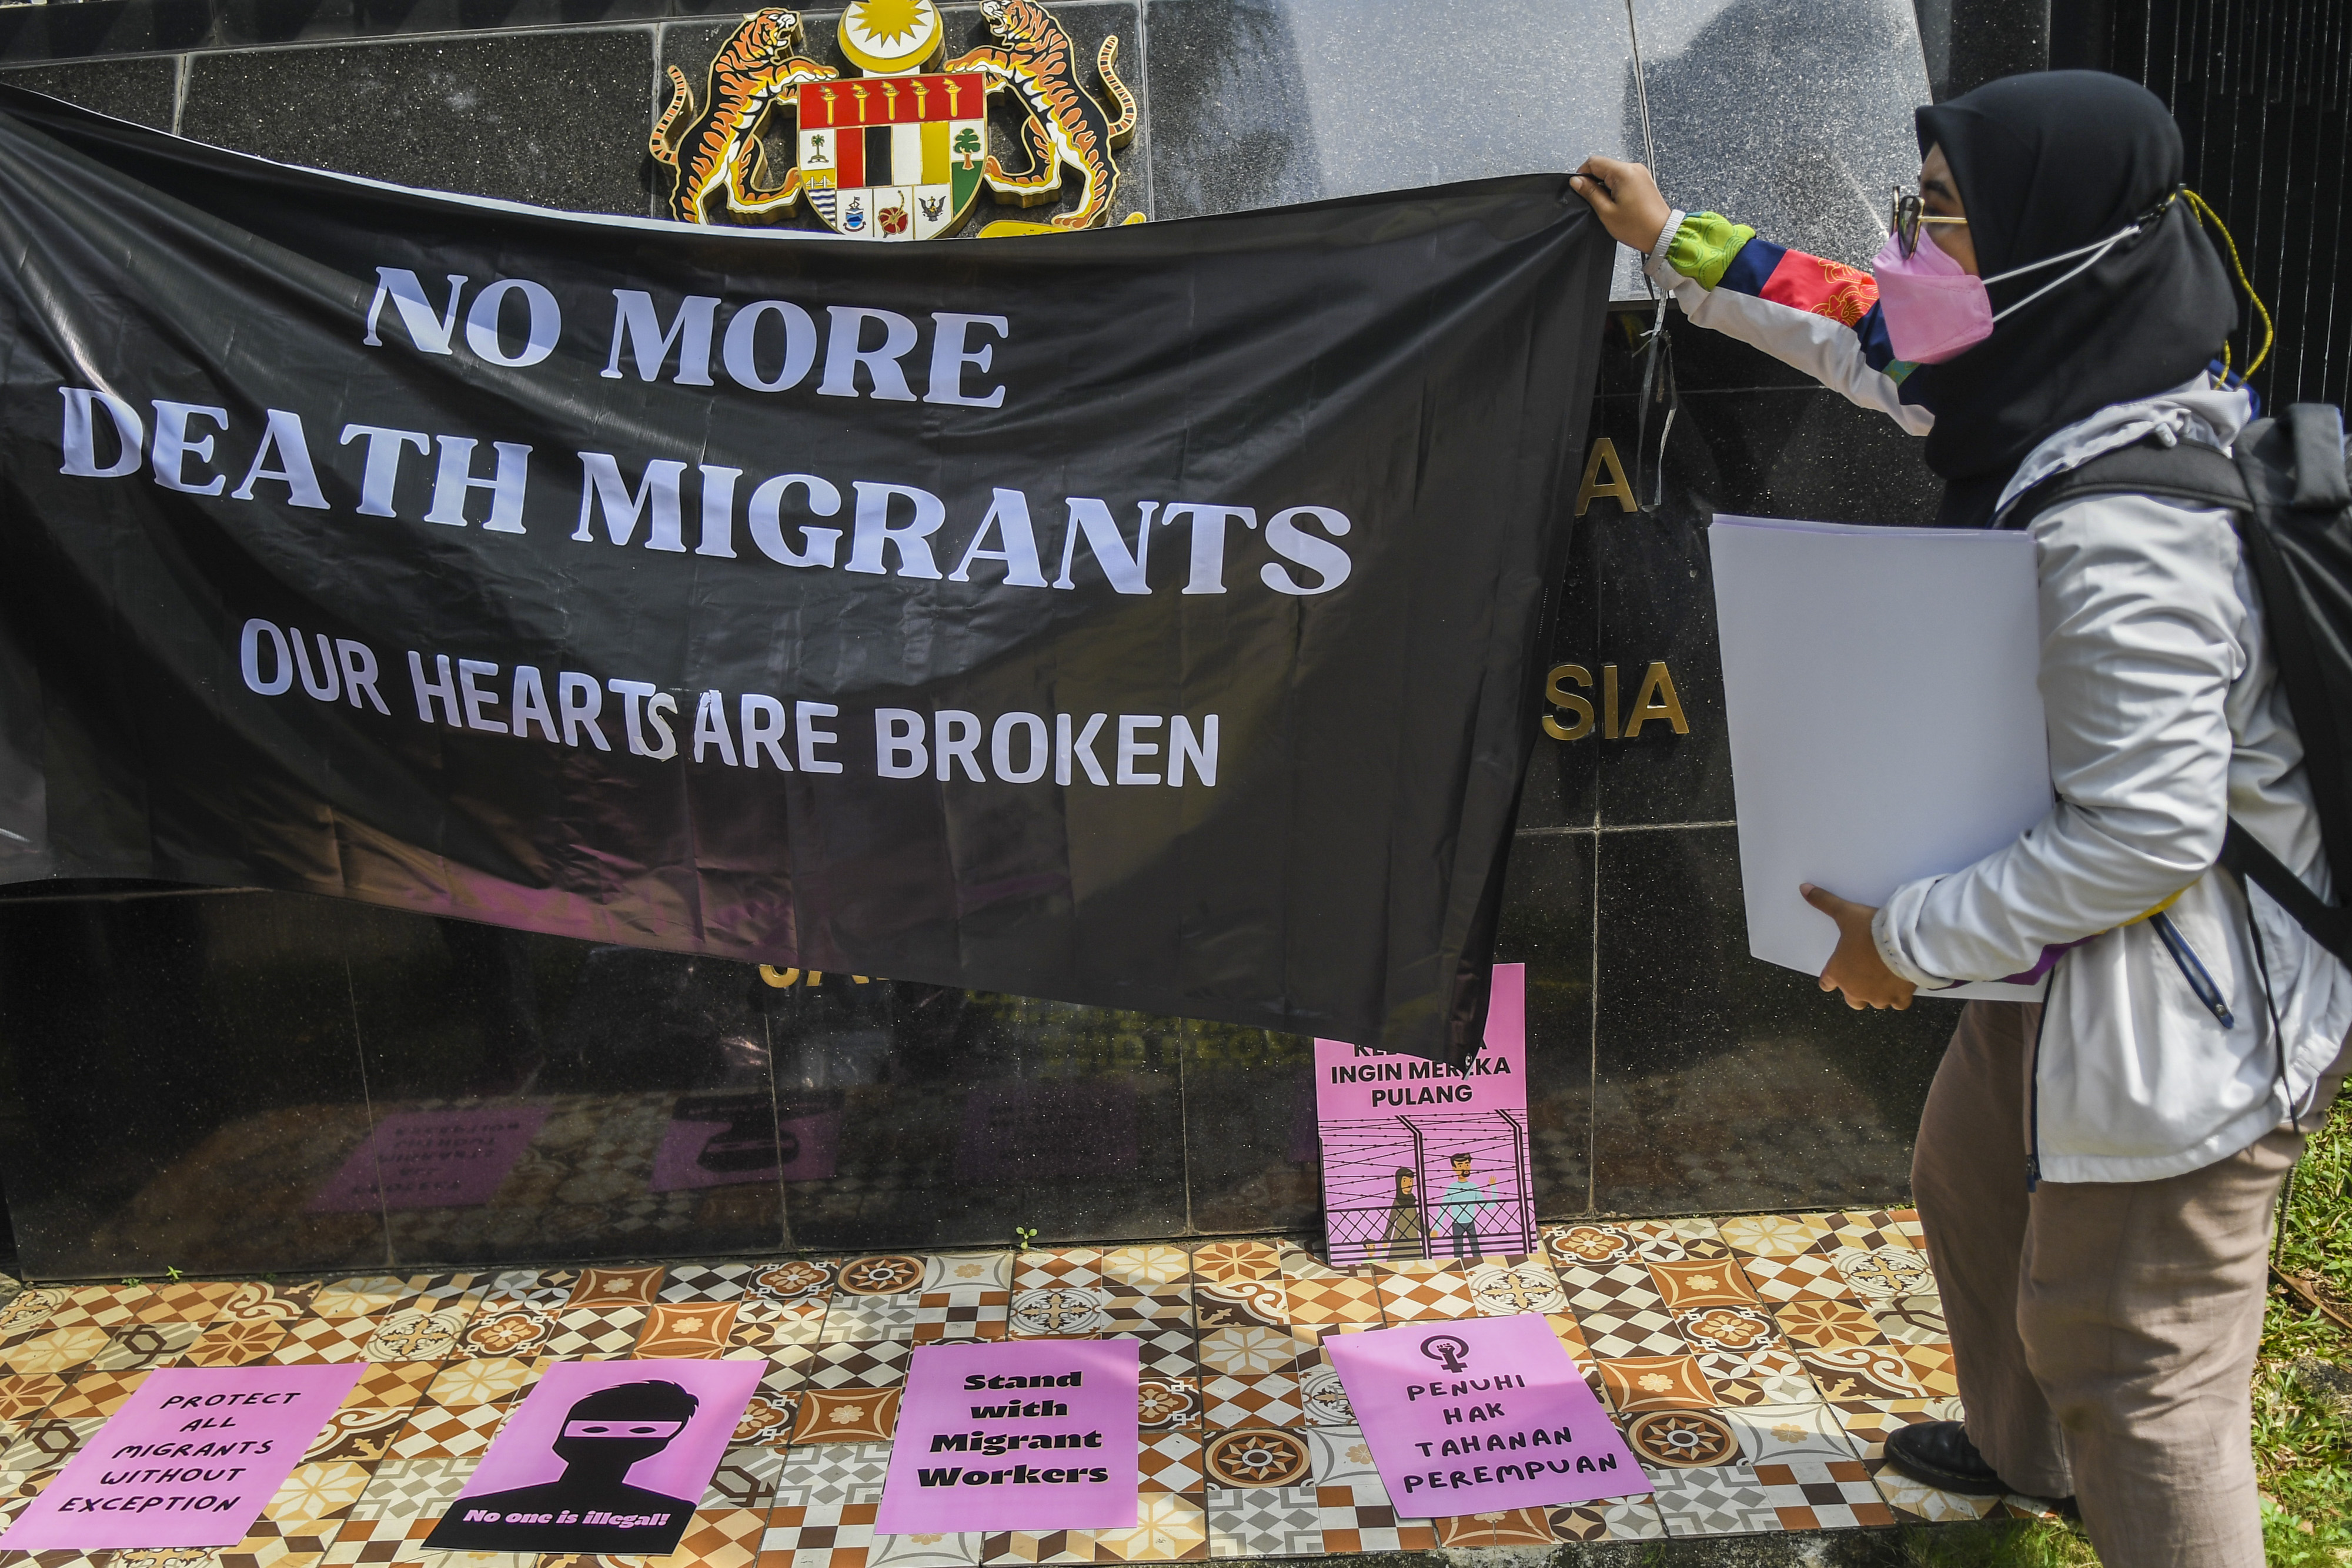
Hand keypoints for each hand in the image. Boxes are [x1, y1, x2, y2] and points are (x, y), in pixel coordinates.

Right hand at [1570, 157, 1672, 253]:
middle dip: (1595, 182)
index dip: (1583, 175)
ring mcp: (1640, 173)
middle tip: (1596, 202)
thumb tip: (1576, 181)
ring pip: (1613, 172)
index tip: (1580, 189)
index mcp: (1624, 172)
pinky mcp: (1643, 180)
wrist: (1661, 234)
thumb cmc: (1638, 227)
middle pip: (1604, 166)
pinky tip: (1619, 203)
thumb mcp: (1606, 211)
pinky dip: (1616, 188)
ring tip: (1610, 205)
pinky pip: (1623, 178)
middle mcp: (1634, 168)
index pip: (1593, 162)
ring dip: (1606, 186)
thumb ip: (1589, 192)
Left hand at [1801, 883, 1916, 1010]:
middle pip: (1852, 999)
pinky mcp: (1899, 998)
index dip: (1831, 978)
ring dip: (1878, 993)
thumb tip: (1804, 889)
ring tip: (1885, 978)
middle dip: (1856, 990)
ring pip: (1875, 1003)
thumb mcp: (1845, 914)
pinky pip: (1898, 1004)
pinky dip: (1900, 997)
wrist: (1902, 942)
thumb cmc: (1870, 931)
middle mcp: (1855, 990)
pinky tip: (1902, 986)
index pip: (1826, 983)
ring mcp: (1878, 997)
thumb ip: (1825, 902)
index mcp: (1838, 973)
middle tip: (1865, 976)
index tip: (1836, 973)